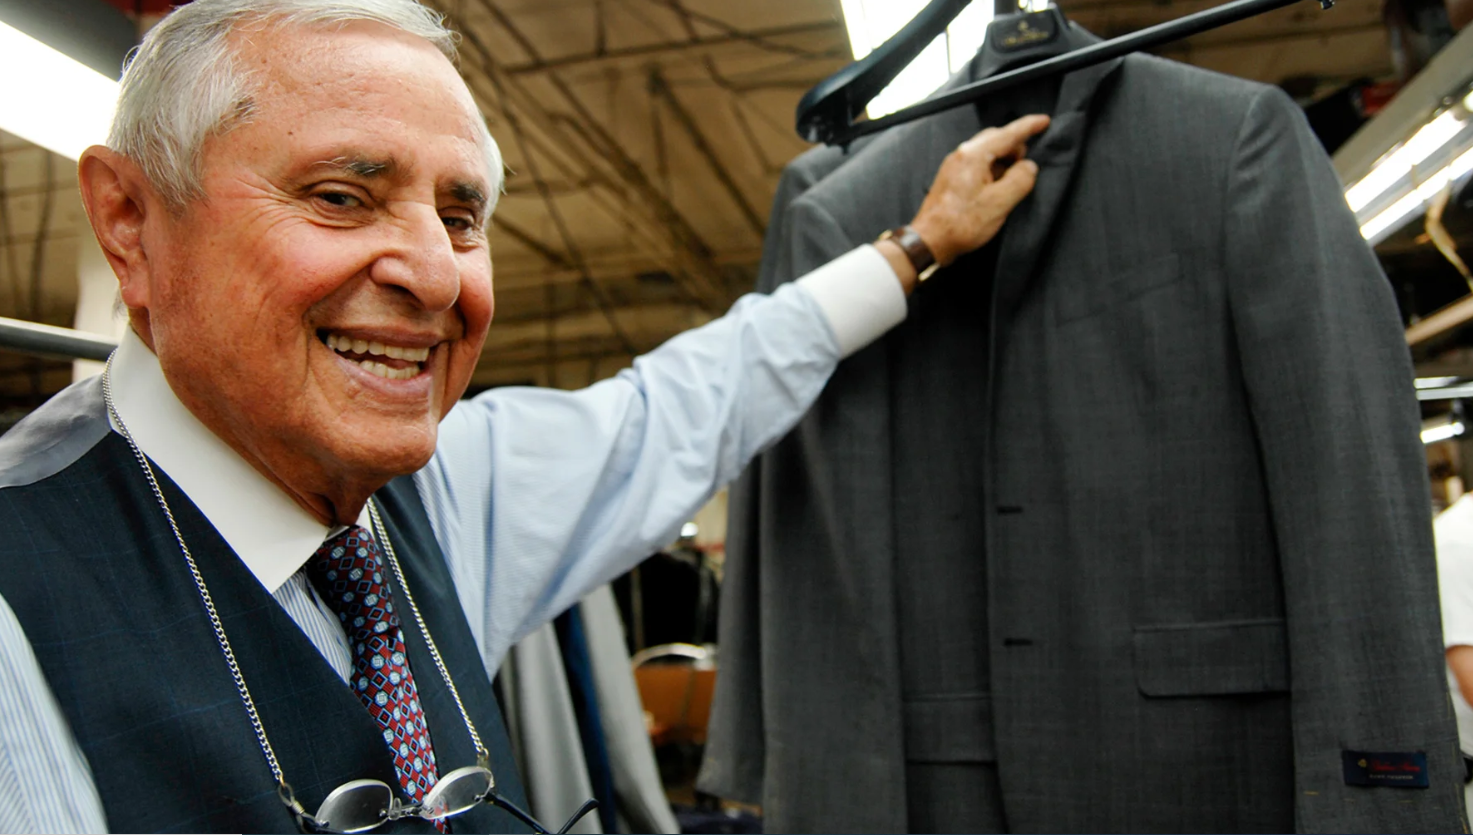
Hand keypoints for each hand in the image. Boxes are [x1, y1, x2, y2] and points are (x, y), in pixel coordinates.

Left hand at [910, 114, 1049, 268]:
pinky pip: (978, 165)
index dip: (1029, 126)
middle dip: (1016, 148)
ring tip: (1011, 184)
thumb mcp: (1000, 203)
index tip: (1044, 121)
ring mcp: (955, 165)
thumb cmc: (961, 224)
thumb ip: (1020, 180)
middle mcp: (962, 154)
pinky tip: (996, 188)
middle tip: (1027, 167)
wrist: (929, 241)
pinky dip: (992, 170)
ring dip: (1004, 162)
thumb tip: (1029, 167)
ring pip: (987, 153)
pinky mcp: (952, 178)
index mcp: (974, 155)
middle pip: (997, 139)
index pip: (1008, 133)